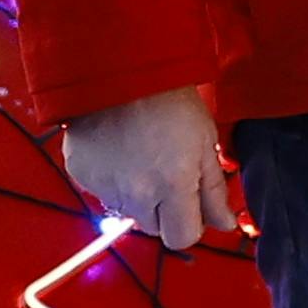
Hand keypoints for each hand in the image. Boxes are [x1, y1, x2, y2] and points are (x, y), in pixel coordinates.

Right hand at [56, 89, 236, 248]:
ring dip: (136, 195)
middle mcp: (137, 193)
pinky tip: (119, 150)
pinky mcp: (82, 174)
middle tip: (166, 173)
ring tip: (141, 156)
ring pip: (126, 210)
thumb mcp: (204, 141)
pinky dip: (111, 179)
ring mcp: (105, 185)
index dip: (189, 224)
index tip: (190, 205)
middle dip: (163, 209)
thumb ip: (213, 190)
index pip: (182, 238)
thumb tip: (225, 224)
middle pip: (153, 227)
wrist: (120, 69)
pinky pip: (101, 191)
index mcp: (173, 186)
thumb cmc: (168, 98)